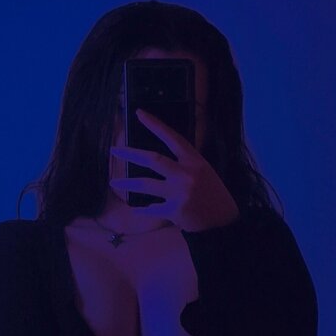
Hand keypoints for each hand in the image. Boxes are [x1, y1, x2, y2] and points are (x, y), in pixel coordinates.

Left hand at [109, 108, 239, 232]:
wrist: (222, 222)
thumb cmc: (212, 195)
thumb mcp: (202, 172)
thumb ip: (184, 164)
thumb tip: (157, 160)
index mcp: (194, 161)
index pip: (172, 138)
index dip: (155, 125)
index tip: (139, 113)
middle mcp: (186, 174)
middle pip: (152, 159)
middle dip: (130, 154)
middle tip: (114, 151)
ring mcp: (179, 193)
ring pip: (145, 184)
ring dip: (126, 183)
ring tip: (113, 182)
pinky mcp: (174, 211)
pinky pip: (151, 208)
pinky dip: (143, 208)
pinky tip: (137, 208)